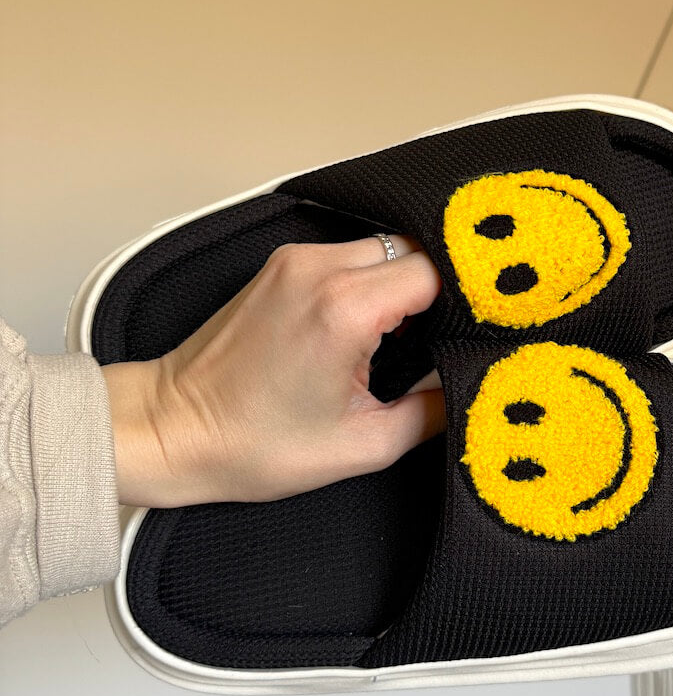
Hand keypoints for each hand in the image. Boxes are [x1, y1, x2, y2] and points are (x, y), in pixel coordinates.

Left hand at [101, 236, 443, 506]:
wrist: (172, 428)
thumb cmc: (253, 444)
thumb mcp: (362, 446)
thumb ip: (432, 414)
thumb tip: (471, 389)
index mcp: (343, 311)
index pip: (435, 271)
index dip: (465, 298)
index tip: (477, 325)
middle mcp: (319, 270)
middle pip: (413, 250)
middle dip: (437, 290)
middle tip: (445, 335)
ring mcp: (296, 261)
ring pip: (383, 248)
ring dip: (403, 284)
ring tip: (404, 335)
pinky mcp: (282, 265)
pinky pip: (350, 255)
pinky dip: (372, 282)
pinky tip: (372, 324)